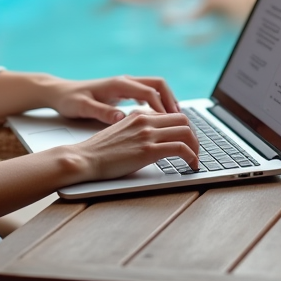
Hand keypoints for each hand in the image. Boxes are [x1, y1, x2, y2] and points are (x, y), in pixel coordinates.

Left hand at [51, 75, 179, 124]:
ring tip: (177, 119)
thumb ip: (102, 112)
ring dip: (167, 100)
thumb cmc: (69, 100)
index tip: (170, 123)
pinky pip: (148, 93)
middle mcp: (125, 81)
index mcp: (118, 84)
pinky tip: (160, 117)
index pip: (149, 92)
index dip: (162, 108)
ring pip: (155, 88)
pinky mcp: (123, 90)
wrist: (59, 92)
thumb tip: (122, 117)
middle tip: (181, 119)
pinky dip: (158, 102)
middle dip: (171, 100)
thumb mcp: (83, 108)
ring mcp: (125, 84)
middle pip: (158, 84)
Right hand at [69, 110, 198, 180]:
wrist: (84, 158)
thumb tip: (150, 137)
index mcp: (138, 115)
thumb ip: (136, 129)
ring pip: (186, 132)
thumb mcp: (119, 131)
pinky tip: (192, 165)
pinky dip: (191, 156)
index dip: (184, 128)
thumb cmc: (98, 150)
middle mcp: (145, 120)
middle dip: (194, 136)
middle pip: (183, 120)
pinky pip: (180, 148)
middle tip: (196, 150)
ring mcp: (147, 134)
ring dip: (196, 147)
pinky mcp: (148, 150)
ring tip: (196, 160)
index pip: (171, 115)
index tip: (188, 140)